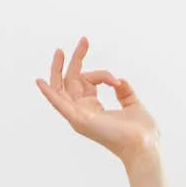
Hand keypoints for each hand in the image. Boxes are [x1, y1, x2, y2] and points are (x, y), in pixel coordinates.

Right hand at [35, 36, 158, 163]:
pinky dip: (49, 94)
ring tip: (60, 52)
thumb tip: (120, 81)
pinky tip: (40, 82)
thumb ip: (124, 92)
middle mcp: (83, 111)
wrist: (145, 145)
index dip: (102, 75)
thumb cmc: (141, 132)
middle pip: (71, 80)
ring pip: (61, 89)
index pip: (87, 80)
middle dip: (76, 59)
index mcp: (93, 108)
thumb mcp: (132, 104)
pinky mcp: (79, 120)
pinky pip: (60, 105)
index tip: (117, 80)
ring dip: (58, 69)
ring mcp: (79, 116)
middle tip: (84, 41)